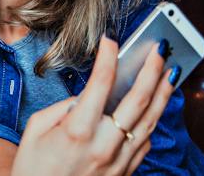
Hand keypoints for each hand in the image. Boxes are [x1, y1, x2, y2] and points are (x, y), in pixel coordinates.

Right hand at [11, 36, 175, 175]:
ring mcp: (119, 161)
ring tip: (169, 71)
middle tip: (158, 49)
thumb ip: (62, 108)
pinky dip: (153, 120)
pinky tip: (155, 105)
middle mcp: (104, 146)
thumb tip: (86, 96)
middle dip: (151, 69)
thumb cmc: (34, 168)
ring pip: (150, 120)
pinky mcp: (125, 172)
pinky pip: (145, 141)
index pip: (100, 84)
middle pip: (137, 100)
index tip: (110, 42)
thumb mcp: (36, 130)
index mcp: (78, 131)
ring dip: (163, 93)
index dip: (108, 58)